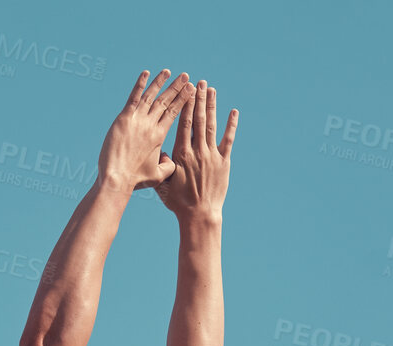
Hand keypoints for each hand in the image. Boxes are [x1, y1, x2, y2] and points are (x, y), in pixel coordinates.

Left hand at [97, 68, 190, 192]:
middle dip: (177, 88)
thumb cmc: (136, 180)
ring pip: (151, 96)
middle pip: (166, 102)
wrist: (117, 179)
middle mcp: (150, 125)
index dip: (183, 100)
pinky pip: (133, 97)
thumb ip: (168, 167)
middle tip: (186, 76)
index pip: (174, 113)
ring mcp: (137, 120)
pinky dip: (140, 84)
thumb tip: (172, 160)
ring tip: (168, 71)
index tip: (191, 90)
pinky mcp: (123, 118)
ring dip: (160, 82)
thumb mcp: (157, 176)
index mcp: (159, 136)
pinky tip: (146, 73)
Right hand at [155, 80, 237, 218]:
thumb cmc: (179, 203)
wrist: (199, 215)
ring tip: (211, 89)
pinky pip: (228, 140)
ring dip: (212, 106)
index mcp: (182, 154)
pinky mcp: (224, 162)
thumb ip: (162, 166)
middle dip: (199, 99)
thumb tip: (159, 152)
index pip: (184, 123)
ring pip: (212, 125)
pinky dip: (231, 125)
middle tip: (200, 82)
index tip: (186, 90)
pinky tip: (233, 112)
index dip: (186, 105)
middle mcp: (197, 151)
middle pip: (199, 119)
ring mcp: (212, 156)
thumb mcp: (163, 185)